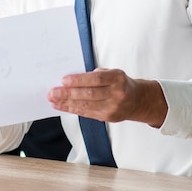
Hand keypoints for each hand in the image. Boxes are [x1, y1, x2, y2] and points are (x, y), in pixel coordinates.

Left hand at [47, 69, 167, 128]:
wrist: (138, 100)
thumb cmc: (120, 82)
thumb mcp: (112, 73)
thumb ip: (95, 75)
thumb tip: (71, 79)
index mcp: (117, 78)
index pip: (96, 79)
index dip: (79, 80)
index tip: (64, 80)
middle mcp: (116, 94)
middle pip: (89, 94)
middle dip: (69, 93)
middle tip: (53, 92)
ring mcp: (113, 107)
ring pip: (86, 105)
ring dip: (67, 103)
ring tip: (53, 100)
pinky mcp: (107, 117)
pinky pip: (87, 113)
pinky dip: (72, 109)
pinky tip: (61, 106)